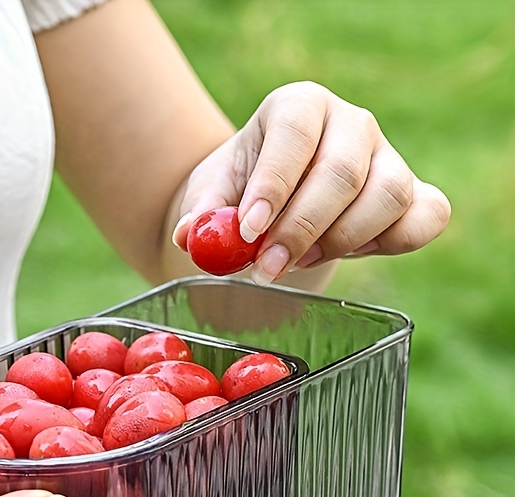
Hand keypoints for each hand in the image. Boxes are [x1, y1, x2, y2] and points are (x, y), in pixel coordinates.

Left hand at [172, 81, 450, 284]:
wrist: (270, 206)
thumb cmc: (241, 195)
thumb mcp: (212, 199)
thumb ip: (202, 215)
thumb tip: (190, 236)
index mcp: (298, 107)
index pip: (295, 132)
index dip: (274, 185)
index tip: (248, 230)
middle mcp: (350, 123)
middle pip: (342, 172)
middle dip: (300, 230)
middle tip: (266, 268)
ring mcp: (388, 157)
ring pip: (387, 196)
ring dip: (339, 241)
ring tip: (297, 259)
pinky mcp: (414, 194)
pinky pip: (425, 219)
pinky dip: (391, 244)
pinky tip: (345, 254)